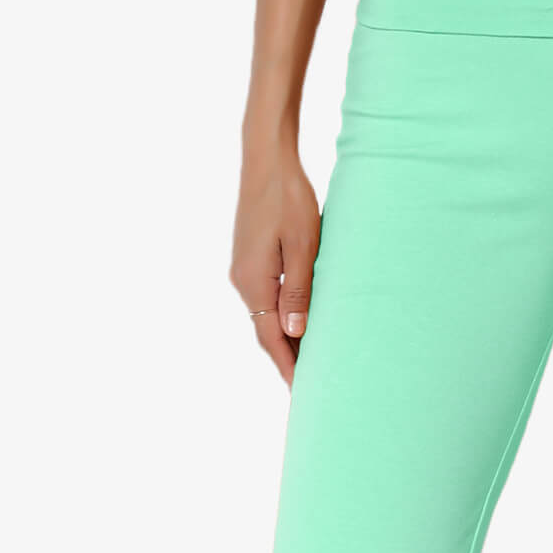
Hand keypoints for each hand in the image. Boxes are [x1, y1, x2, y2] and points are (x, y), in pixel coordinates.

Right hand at [230, 149, 320, 387]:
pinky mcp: (249, 259)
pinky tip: (297, 325)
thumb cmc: (289, 197)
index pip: (273, 338)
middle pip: (265, 334)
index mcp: (254, 281)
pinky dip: (281, 319)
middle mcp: (242, 281)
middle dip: (286, 362)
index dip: (289, 368)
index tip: (304, 393)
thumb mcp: (303, 244)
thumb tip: (294, 333)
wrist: (265, 159)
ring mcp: (243, 270)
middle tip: (309, 390)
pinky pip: (265, 300)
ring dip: (284, 342)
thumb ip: (299, 290)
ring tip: (307, 364)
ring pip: (265, 318)